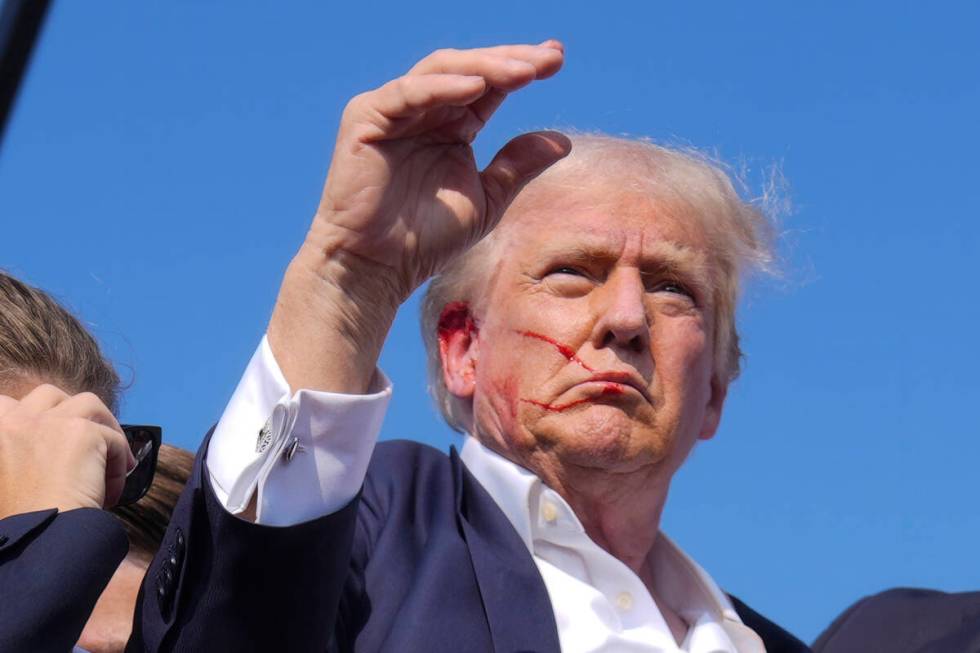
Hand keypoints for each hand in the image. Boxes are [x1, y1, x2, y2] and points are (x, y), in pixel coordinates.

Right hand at [0, 385, 133, 518]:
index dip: (33, 419)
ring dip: (103, 428)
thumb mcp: (5, 484)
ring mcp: (48, 422)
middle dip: (71, 414)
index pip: (5, 404)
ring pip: (89, 404)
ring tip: (109, 458)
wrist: (36, 540)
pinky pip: (113, 438)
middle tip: (86, 442)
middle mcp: (14, 421)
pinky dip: (118, 460)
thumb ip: (16, 459)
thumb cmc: (18, 526)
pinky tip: (112, 488)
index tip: (51, 440)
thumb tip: (48, 459)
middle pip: (49, 395)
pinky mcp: (82, 432)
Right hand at [270, 42, 570, 393]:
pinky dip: (442, 87)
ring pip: (441, 71)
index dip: (522, 69)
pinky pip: (408, 93)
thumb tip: (565, 141)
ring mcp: (392, 110)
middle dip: (511, 60)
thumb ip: (517, 166)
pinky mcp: (366, 118)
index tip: (558, 61)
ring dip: (484, 68)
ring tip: (523, 72)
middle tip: (549, 58)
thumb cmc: (426, 240)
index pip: (490, 86)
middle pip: (469, 70)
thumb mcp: (486, 199)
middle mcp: (424, 111)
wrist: (379, 268)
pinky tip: (477, 88)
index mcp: (452, 126)